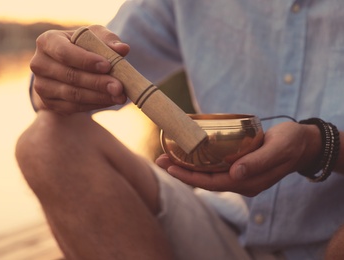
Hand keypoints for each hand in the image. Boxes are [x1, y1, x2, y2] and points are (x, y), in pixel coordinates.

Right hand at [30, 25, 129, 113]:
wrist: (68, 65)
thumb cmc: (83, 46)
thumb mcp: (94, 36)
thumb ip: (108, 40)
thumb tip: (123, 49)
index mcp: (47, 41)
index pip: (65, 53)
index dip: (86, 61)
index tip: (107, 66)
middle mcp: (39, 64)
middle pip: (71, 76)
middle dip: (98, 83)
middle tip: (119, 87)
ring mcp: (41, 86)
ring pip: (73, 94)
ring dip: (99, 97)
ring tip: (119, 97)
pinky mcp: (48, 103)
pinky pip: (74, 107)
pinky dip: (94, 105)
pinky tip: (110, 101)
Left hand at [156, 121, 320, 195]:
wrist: (303, 143)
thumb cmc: (291, 143)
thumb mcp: (279, 148)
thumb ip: (259, 161)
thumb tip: (235, 172)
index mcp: (249, 182)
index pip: (212, 183)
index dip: (190, 176)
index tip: (170, 167)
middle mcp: (241, 182)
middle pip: (205, 180)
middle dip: (182, 172)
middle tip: (160, 160)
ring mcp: (240, 175)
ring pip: (208, 175)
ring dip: (187, 167)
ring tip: (167, 157)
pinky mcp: (239, 167)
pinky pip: (215, 168)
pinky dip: (199, 163)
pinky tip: (188, 154)